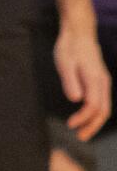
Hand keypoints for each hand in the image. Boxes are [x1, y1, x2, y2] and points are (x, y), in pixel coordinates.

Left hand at [54, 25, 111, 140]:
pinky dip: (95, 113)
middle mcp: (103, 83)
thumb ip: (70, 81)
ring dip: (94, 121)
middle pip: (103, 111)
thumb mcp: (65, 62)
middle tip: (81, 137)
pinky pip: (102, 101)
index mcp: (95, 79)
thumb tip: (76, 100)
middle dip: (92, 126)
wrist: (79, 33)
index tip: (70, 124)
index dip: (83, 118)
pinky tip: (86, 117)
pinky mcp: (100, 81)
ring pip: (104, 107)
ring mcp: (103, 82)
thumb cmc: (70, 47)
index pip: (93, 106)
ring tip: (82, 131)